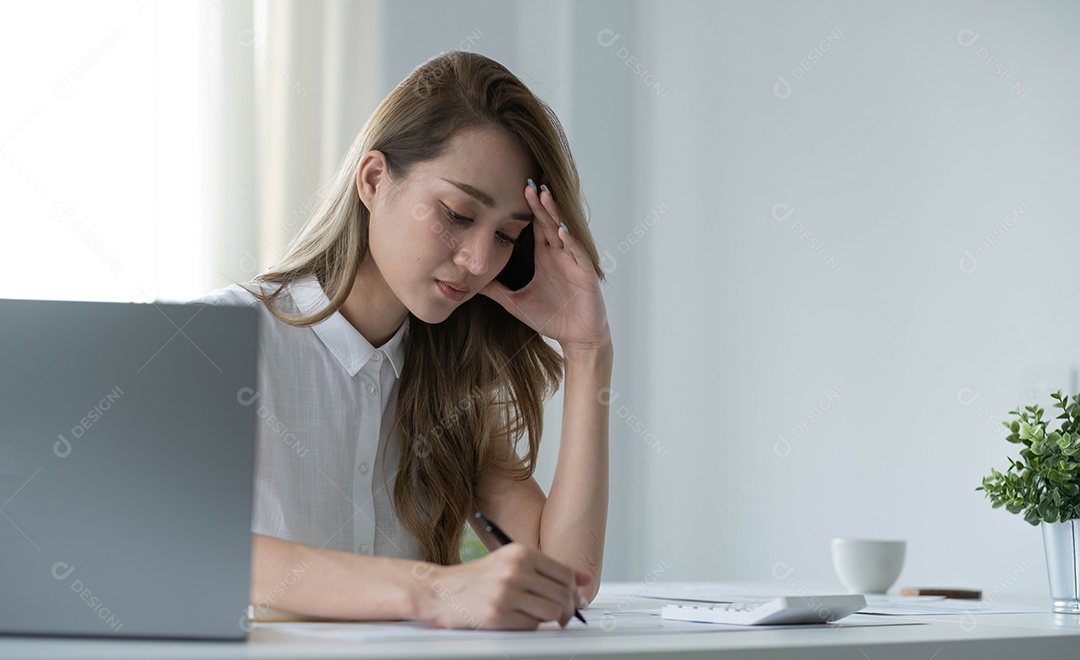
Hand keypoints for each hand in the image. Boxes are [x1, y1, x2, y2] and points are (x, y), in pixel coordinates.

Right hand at [418, 544, 591, 629]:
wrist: (441, 591)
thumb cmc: (477, 578)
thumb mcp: (511, 562)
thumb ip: (548, 568)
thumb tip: (584, 578)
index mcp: (521, 552)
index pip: (565, 573)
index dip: (575, 591)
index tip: (574, 600)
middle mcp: (515, 569)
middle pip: (563, 594)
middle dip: (568, 609)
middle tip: (562, 615)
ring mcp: (506, 592)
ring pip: (552, 611)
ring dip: (552, 619)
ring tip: (540, 617)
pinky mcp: (498, 614)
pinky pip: (532, 625)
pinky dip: (531, 625)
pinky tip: (519, 619)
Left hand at [479, 181, 609, 351]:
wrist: (577, 338)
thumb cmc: (551, 318)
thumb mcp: (515, 302)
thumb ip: (494, 289)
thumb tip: (468, 281)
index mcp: (545, 256)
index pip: (534, 225)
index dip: (526, 207)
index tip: (512, 187)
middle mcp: (560, 253)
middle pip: (548, 221)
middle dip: (538, 201)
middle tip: (527, 180)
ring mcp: (574, 261)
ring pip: (563, 230)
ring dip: (554, 213)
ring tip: (543, 194)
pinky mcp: (586, 273)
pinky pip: (577, 253)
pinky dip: (569, 241)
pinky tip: (560, 230)